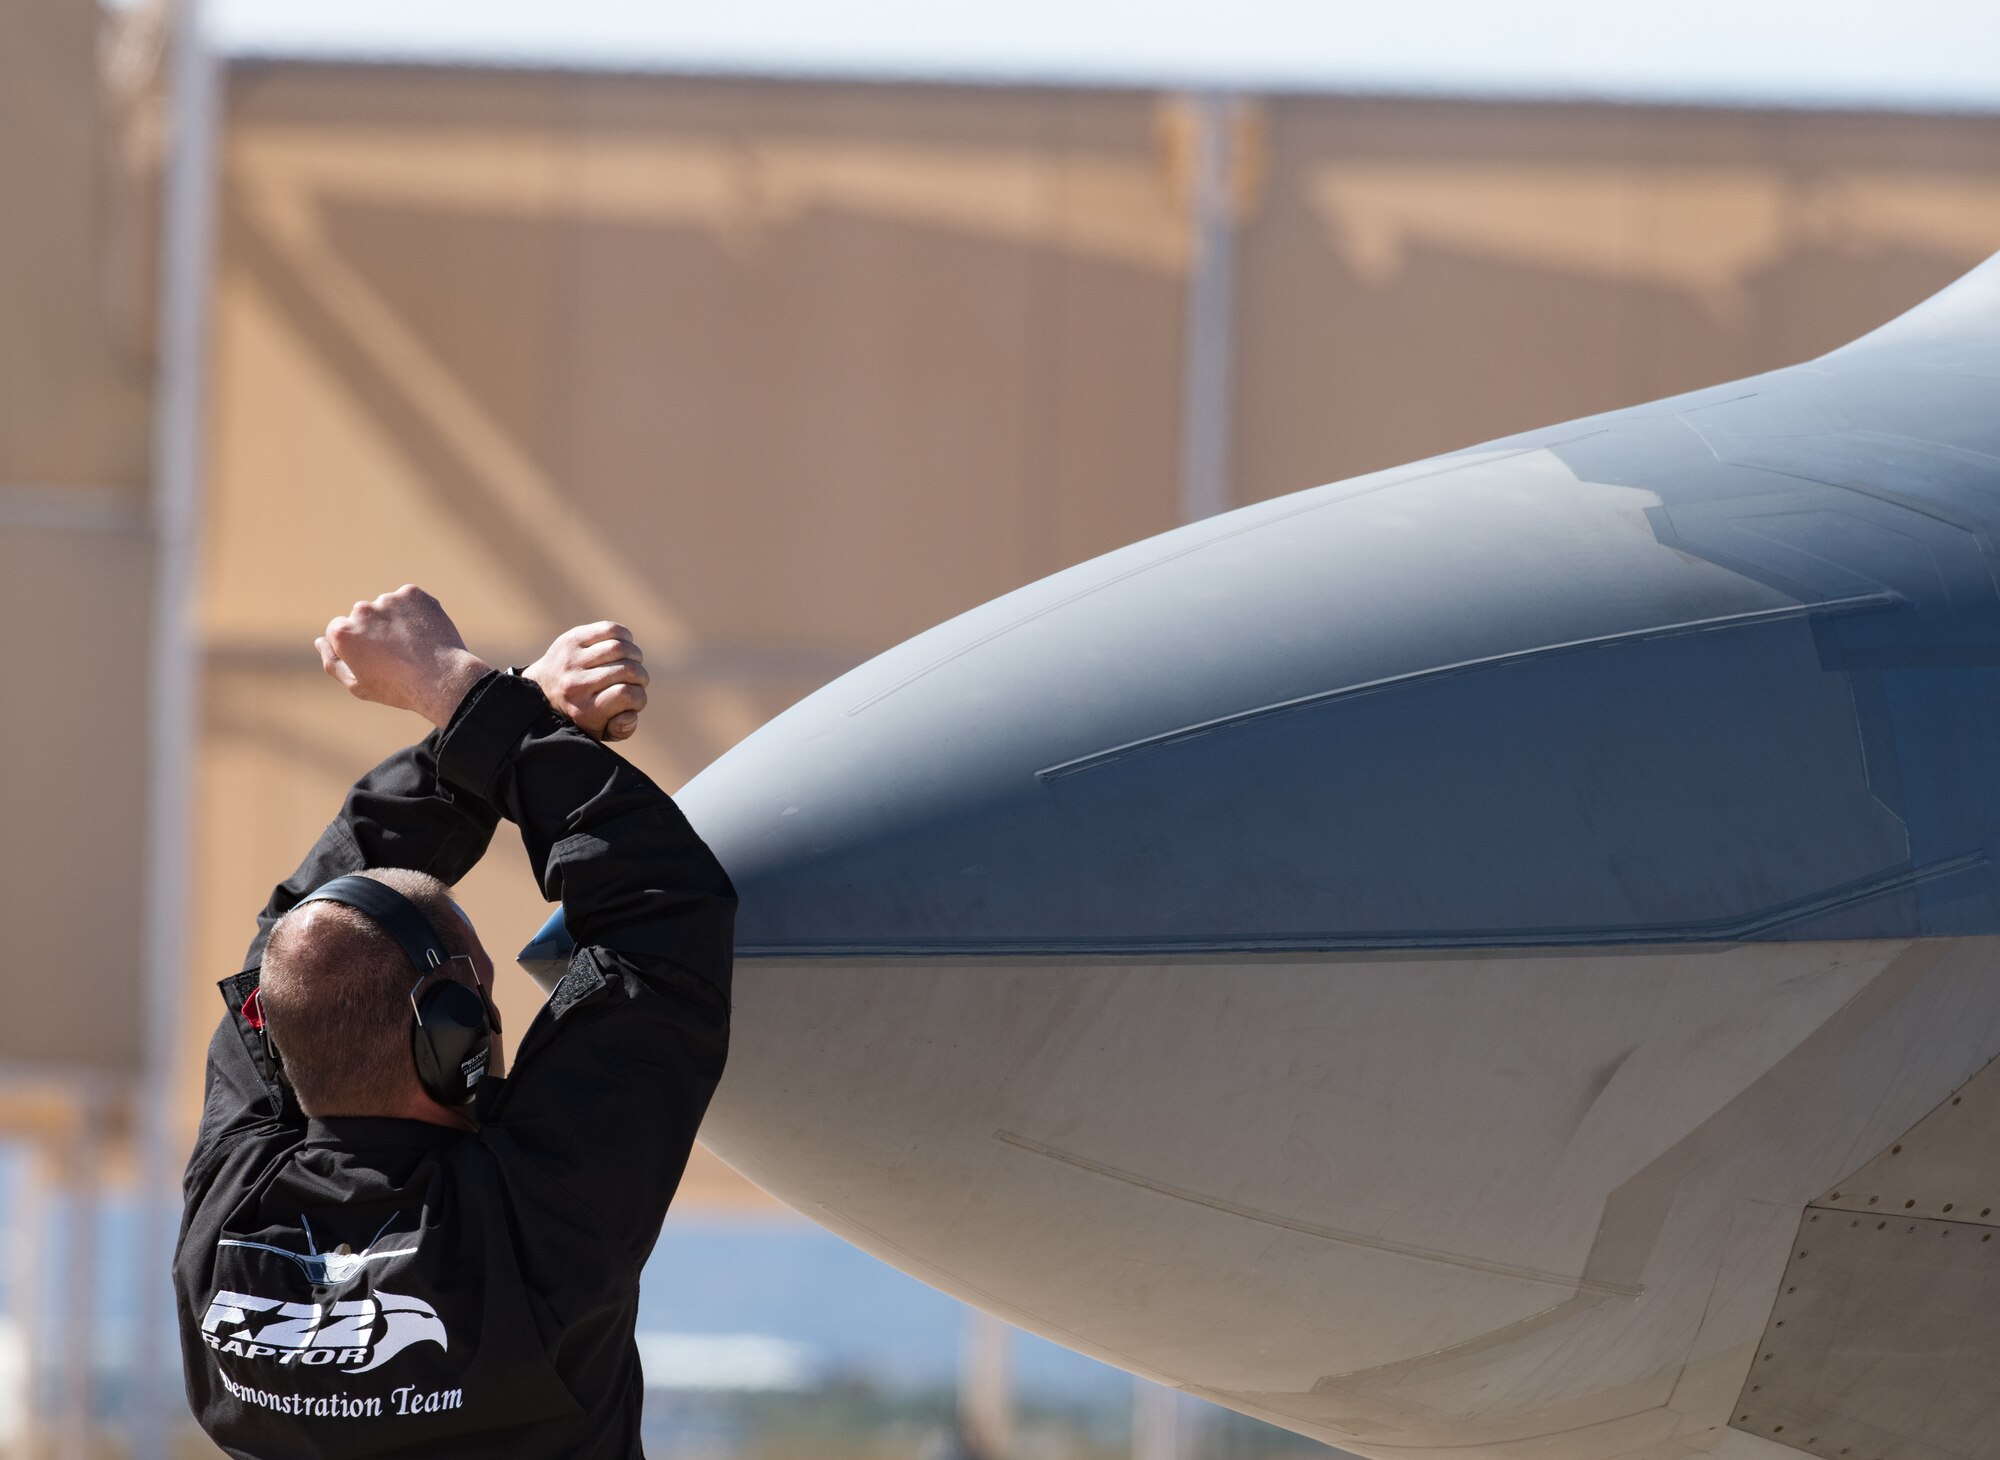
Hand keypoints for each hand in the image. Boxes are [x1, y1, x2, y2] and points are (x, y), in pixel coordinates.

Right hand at [315, 586, 491, 728]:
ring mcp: (387, 599)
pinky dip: (414, 612)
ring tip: (413, 645)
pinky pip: (407, 600)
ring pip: (386, 607)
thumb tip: (320, 641)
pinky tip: (423, 632)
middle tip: (397, 654)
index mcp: (342, 632)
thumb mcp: (358, 685)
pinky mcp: (412, 593)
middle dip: (374, 630)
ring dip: (394, 620)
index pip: (338, 630)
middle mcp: (361, 610)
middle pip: (362, 617)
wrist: (443, 678)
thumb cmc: (398, 688)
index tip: (375, 659)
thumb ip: (332, 662)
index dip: (357, 646)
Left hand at [522, 621, 648, 740]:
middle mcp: (575, 685)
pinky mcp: (572, 639)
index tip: (635, 699)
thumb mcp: (600, 731)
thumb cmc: (581, 713)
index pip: (626, 694)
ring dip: (635, 655)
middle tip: (638, 680)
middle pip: (627, 670)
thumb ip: (622, 729)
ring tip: (633, 662)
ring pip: (619, 648)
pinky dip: (625, 636)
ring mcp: (571, 659)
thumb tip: (631, 715)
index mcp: (583, 711)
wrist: (543, 692)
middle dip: (641, 676)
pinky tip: (624, 645)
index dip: (639, 697)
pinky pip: (609, 629)